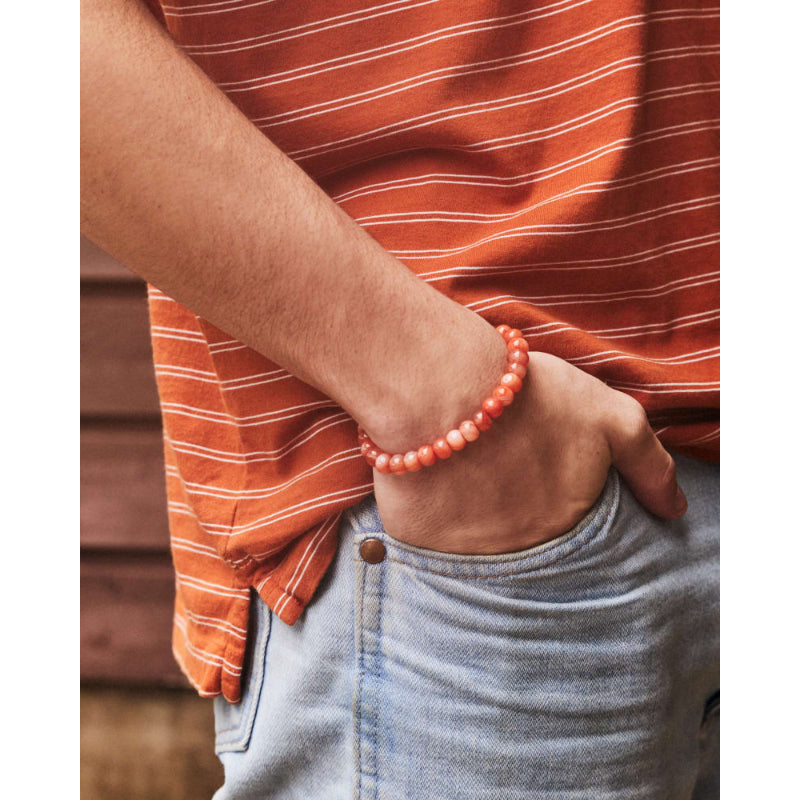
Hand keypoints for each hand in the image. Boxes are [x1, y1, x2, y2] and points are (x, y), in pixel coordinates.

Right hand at [372, 351, 686, 553]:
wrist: (445, 389)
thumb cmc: (531, 397)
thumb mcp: (612, 417)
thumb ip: (649, 464)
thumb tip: (675, 511)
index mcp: (569, 525)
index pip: (572, 537)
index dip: (554, 505)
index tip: (538, 478)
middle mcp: (522, 552)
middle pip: (526, 545)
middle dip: (516, 514)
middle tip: (499, 471)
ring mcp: (469, 555)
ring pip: (477, 547)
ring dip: (474, 519)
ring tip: (464, 471)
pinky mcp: (420, 544)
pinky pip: (429, 542)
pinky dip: (430, 519)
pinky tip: (429, 484)